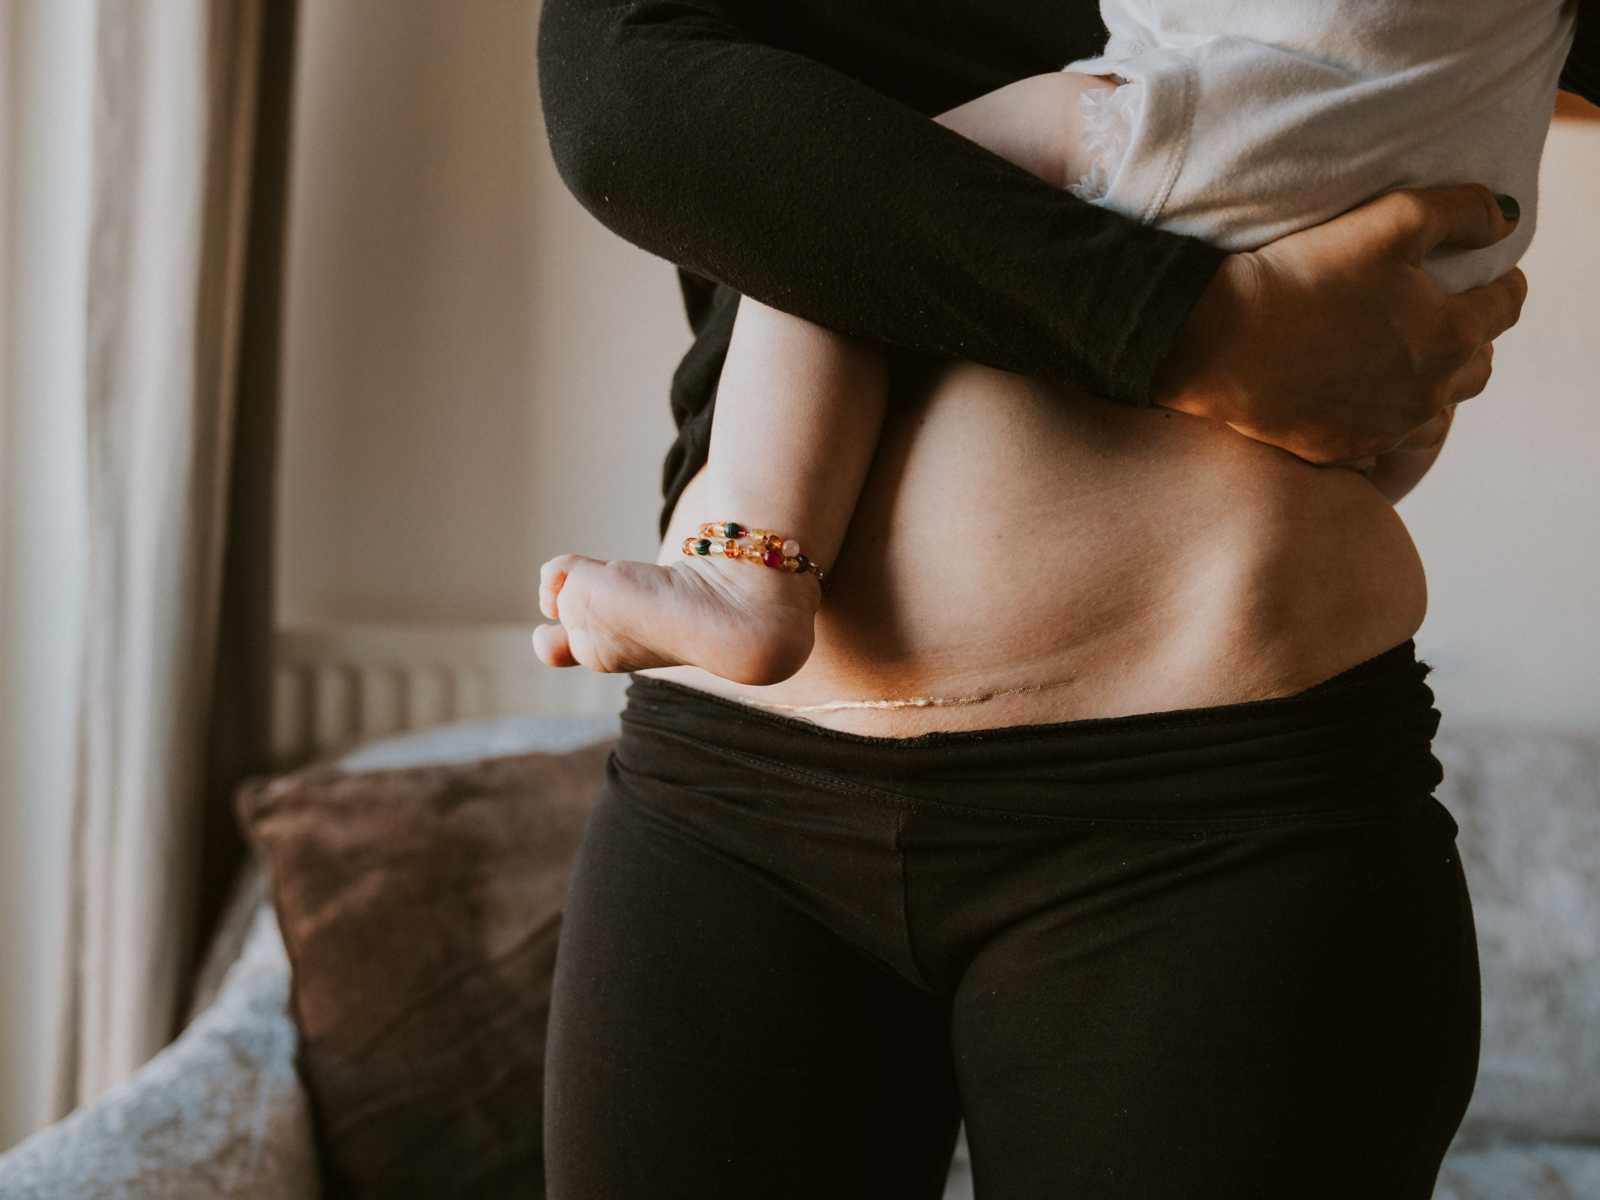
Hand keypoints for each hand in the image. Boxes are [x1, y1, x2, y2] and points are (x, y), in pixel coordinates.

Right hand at [1153, 184, 1526, 464]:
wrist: (1221, 342)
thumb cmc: (1307, 276)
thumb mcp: (1393, 220)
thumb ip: (1464, 212)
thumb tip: (1508, 219)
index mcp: (1453, 335)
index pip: (1507, 306)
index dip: (1504, 282)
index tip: (1492, 271)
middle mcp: (1429, 392)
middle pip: (1477, 366)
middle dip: (1472, 337)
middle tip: (1445, 314)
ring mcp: (1384, 428)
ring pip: (1432, 408)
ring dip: (1430, 381)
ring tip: (1402, 357)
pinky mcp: (1340, 447)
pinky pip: (1379, 434)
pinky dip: (1379, 410)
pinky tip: (1354, 387)